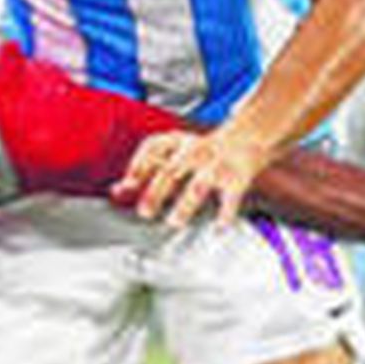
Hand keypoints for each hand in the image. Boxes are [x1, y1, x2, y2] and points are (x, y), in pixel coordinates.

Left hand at [111, 122, 269, 229]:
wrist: (248, 136)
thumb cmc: (202, 151)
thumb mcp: (173, 154)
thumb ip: (146, 171)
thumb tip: (116, 191)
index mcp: (177, 142)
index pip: (153, 147)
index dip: (139, 165)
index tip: (127, 184)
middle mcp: (195, 150)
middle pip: (172, 170)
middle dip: (156, 191)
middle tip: (145, 212)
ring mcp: (217, 164)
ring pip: (199, 184)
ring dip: (185, 204)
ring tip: (174, 222)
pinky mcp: (238, 177)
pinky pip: (231, 197)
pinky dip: (225, 213)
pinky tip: (218, 227)